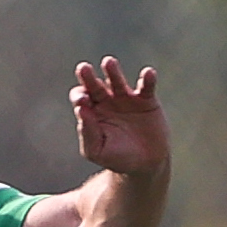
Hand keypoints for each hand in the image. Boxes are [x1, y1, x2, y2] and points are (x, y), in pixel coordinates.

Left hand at [69, 57, 168, 176]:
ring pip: (117, 81)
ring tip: (108, 62)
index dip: (79, 96)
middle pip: (95, 86)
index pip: (81, 99)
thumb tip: (81, 110)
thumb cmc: (115, 157)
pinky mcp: (146, 100)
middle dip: (88, 78)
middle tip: (82, 68)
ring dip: (112, 72)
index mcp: (91, 113)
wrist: (142, 163)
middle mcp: (106, 102)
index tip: (82, 100)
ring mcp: (126, 99)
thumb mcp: (96, 150)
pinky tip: (147, 73)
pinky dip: (148, 79)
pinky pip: (147, 86)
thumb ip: (87, 132)